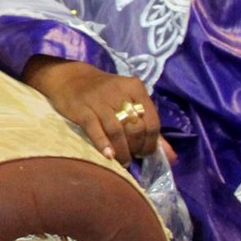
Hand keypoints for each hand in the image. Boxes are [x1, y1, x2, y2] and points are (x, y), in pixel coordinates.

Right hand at [22, 56, 165, 166]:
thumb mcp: (129, 102)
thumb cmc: (104, 94)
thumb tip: (171, 156)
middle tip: (132, 157)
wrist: (70, 78)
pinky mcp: (81, 109)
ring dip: (122, 151)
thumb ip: (149, 128)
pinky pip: (95, 129)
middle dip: (136, 148)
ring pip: (117, 130)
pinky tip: (108, 156)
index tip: (144, 154)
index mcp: (135, 88)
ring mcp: (99, 100)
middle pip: (135, 127)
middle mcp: (119, 92)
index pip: (152, 121)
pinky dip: (103, 144)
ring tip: (122, 162)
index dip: (151, 143)